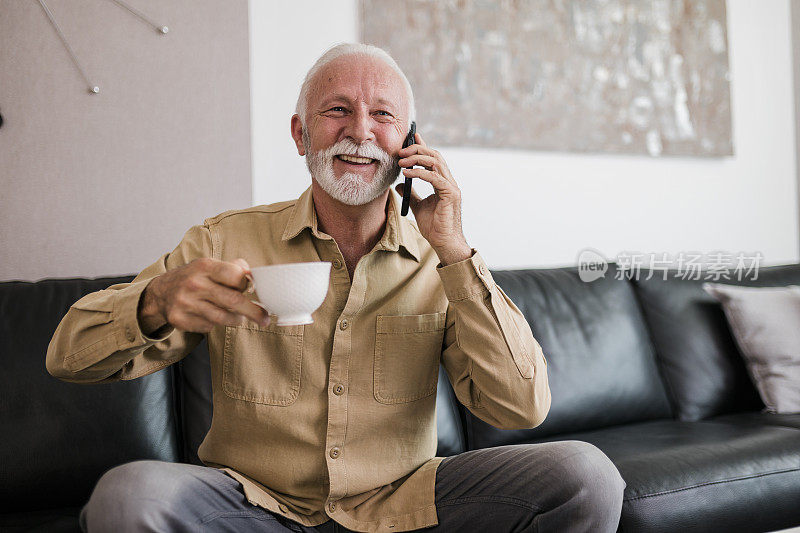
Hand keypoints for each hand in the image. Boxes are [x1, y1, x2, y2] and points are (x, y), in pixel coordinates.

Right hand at [138, 257, 269, 334]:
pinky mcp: (180, 320)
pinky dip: (214, 324)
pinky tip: (210, 316)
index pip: (235, 275)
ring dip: (236, 319)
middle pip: (233, 301)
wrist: (161, 293)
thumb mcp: (209, 265)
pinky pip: (208, 327)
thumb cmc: (193, 277)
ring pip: (223, 318)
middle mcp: (194, 284)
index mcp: (204, 266)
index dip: (246, 284)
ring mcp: (186, 303)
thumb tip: (253, 275)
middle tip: (265, 318)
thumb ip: (232, 267)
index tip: (252, 290)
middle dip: (253, 311)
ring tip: (239, 317)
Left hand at [395, 132, 471, 264]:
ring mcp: (451, 187)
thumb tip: (400, 185)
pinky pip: (434, 177)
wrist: (444, 242)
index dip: (423, 147)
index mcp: (444, 183)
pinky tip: (407, 173)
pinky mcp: (450, 194)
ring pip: (436, 162)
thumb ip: (411, 194)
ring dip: (417, 159)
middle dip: (417, 150)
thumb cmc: (434, 227)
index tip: (412, 137)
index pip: (434, 159)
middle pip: (435, 156)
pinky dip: (419, 173)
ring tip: (401, 161)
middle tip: (400, 151)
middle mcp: (449, 182)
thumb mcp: (418, 207)